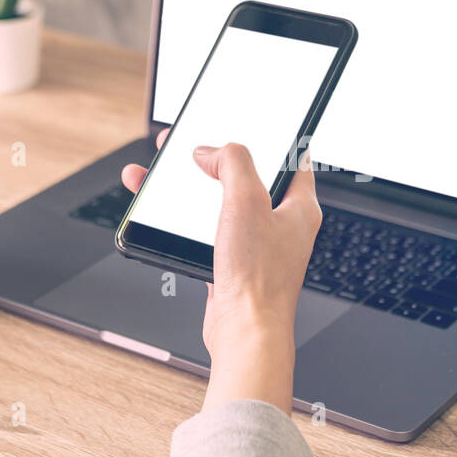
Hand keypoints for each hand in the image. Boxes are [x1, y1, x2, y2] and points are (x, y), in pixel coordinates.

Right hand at [122, 131, 321, 413]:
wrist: (244, 334)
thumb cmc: (258, 278)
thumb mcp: (247, 201)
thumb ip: (233, 162)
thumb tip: (211, 151)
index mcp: (300, 206)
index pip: (291, 158)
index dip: (269, 136)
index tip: (246, 122)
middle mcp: (281, 224)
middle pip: (247, 177)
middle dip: (215, 157)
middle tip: (188, 143)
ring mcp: (256, 245)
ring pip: (219, 203)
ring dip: (188, 187)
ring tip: (157, 171)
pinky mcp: (232, 264)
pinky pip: (204, 231)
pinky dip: (181, 219)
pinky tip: (159, 212)